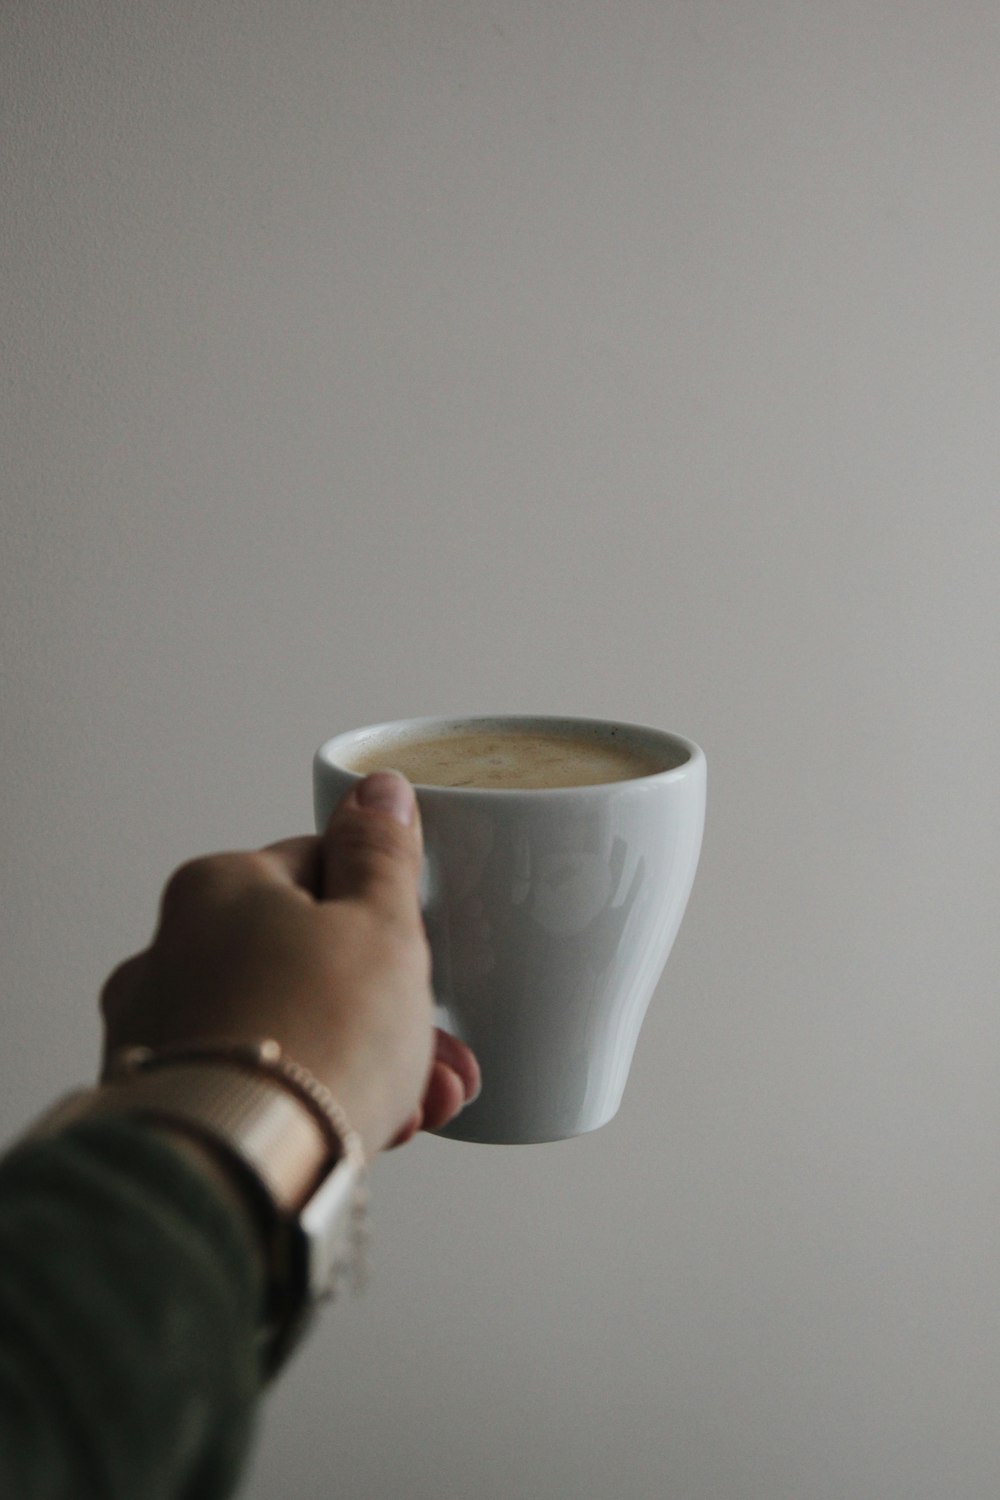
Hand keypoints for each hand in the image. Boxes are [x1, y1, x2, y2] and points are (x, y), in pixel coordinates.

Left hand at [99, 771, 479, 1158]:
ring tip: (423, 1105)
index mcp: (217, 887)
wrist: (238, 1171)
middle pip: (305, 962)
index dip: (384, 913)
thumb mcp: (380, 925)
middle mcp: (169, 953)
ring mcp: (157, 1035)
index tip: (422, 955)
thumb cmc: (314, 1037)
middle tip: (442, 1055)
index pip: (316, 870)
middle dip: (385, 1008)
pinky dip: (311, 1105)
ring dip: (360, 1063)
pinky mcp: (162, 1107)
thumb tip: (377, 791)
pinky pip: (255, 1091)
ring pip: (284, 1031)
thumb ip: (381, 854)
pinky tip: (367, 1133)